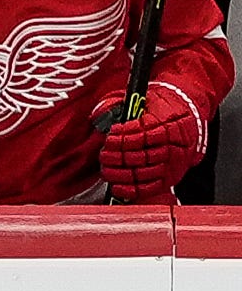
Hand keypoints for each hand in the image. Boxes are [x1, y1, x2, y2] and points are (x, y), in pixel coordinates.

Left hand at [98, 85, 204, 202]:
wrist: (189, 119)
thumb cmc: (164, 110)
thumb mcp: (148, 100)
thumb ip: (125, 107)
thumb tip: (100, 114)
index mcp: (168, 124)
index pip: (144, 134)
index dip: (124, 137)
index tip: (111, 136)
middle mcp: (173, 146)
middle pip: (141, 155)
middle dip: (118, 156)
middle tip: (104, 155)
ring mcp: (173, 164)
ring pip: (144, 172)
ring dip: (121, 172)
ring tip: (107, 169)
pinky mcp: (172, 177)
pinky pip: (151, 187)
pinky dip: (132, 189)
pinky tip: (118, 186)